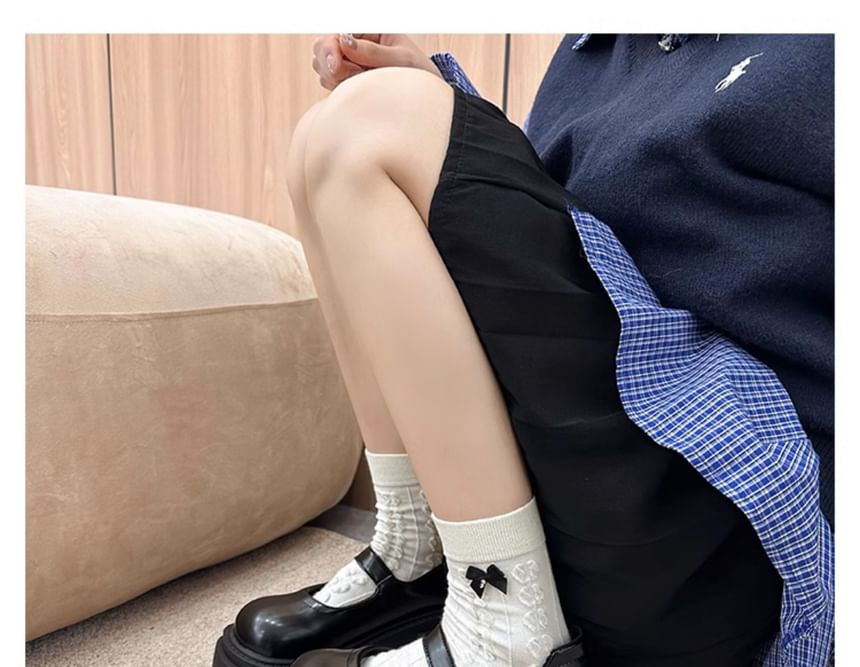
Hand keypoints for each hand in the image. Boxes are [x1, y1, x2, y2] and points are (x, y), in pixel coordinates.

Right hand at [311, 33, 442, 91]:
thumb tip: (344, 41)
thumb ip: (373, 52)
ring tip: (361, 83)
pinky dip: (338, 89)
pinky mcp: (346, 80)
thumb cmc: (419, 73)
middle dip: (329, 66)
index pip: (334, 34)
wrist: (426, 97)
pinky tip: (358, 90)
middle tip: (350, 77)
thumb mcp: (401, 60)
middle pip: (321, 48)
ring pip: (322, 67)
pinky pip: (329, 83)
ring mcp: (348, 62)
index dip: (330, 50)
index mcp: (368, 30)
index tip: (337, 68)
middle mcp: (354, 43)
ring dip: (335, 79)